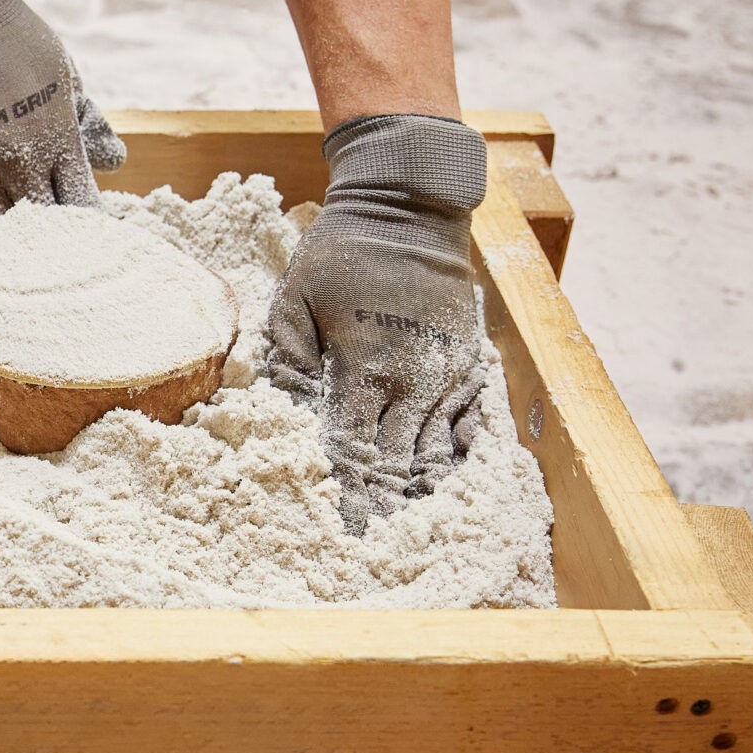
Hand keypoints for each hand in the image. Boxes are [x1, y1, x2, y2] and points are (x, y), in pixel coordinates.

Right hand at [0, 0, 124, 244]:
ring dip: (4, 251)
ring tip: (8, 263)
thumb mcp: (60, 70)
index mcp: (57, 141)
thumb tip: (116, 161)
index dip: (85, 233)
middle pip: (44, 234)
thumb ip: (87, 121)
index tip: (81, 242)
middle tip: (46, 266)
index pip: (83, 209)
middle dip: (48, 252)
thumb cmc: (0, 33)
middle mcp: (20, 165)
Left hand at [267, 114, 489, 531]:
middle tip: (369, 543)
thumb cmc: (342, 253)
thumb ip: (289, 360)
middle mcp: (412, 381)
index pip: (353, 450)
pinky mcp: (467, 362)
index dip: (347, 493)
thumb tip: (285, 411)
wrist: (408, 209)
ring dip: (419, 489)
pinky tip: (441, 481)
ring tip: (405, 526)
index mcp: (363, 370)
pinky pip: (467, 424)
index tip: (340, 529)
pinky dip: (454, 456)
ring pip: (436, 451)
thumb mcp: (294, 299)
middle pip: (397, 462)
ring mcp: (446, 373)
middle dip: (382, 503)